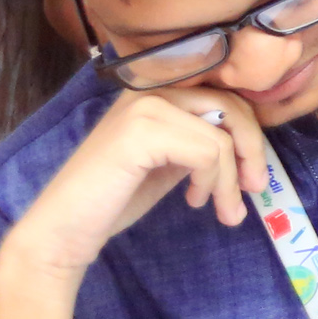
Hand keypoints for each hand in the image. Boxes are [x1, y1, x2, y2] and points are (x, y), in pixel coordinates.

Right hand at [0, 88, 272, 285]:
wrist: (62, 229)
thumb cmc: (115, 196)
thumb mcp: (170, 158)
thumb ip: (201, 139)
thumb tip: (252, 140)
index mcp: (156, 90)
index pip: (225, 95)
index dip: (248, 133)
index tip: (253, 172)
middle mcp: (150, 89)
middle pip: (231, 107)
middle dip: (252, 152)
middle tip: (255, 190)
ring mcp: (144, 106)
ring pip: (222, 136)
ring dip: (231, 180)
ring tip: (224, 210)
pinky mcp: (142, 131)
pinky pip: (206, 153)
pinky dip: (211, 182)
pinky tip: (193, 200)